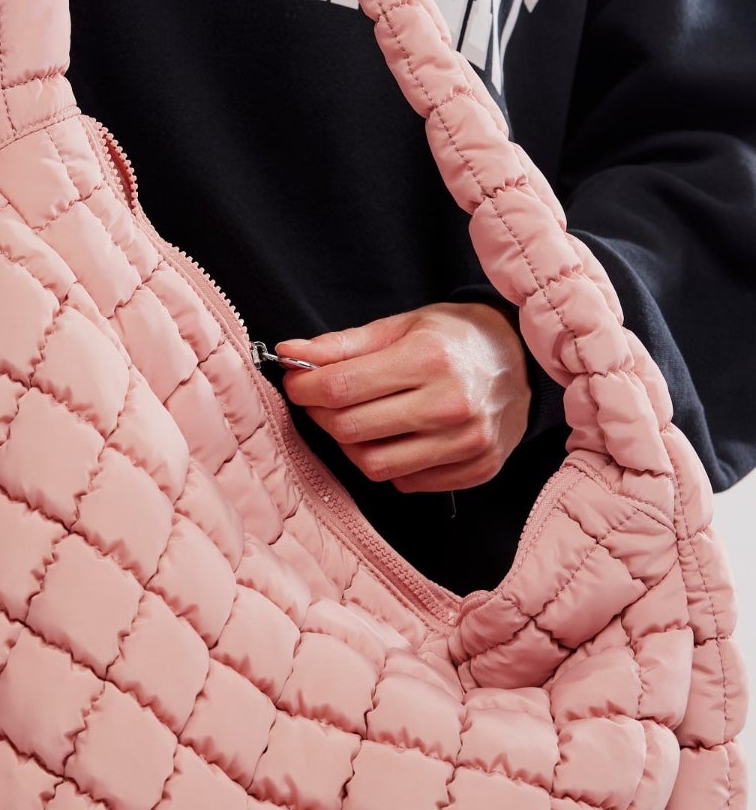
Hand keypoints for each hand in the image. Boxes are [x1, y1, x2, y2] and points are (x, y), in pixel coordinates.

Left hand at [275, 302, 531, 492]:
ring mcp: (468, 441)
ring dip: (351, 446)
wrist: (520, 359)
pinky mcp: (479, 467)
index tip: (296, 382)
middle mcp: (452, 403)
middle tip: (321, 402)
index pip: (340, 388)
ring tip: (357, 421)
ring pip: (374, 464)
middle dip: (322, 416)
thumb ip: (342, 345)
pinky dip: (390, 463)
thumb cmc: (453, 339)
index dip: (304, 388)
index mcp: (429, 357)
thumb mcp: (400, 327)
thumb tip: (289, 351)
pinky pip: (407, 482)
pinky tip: (396, 438)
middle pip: (351, 430)